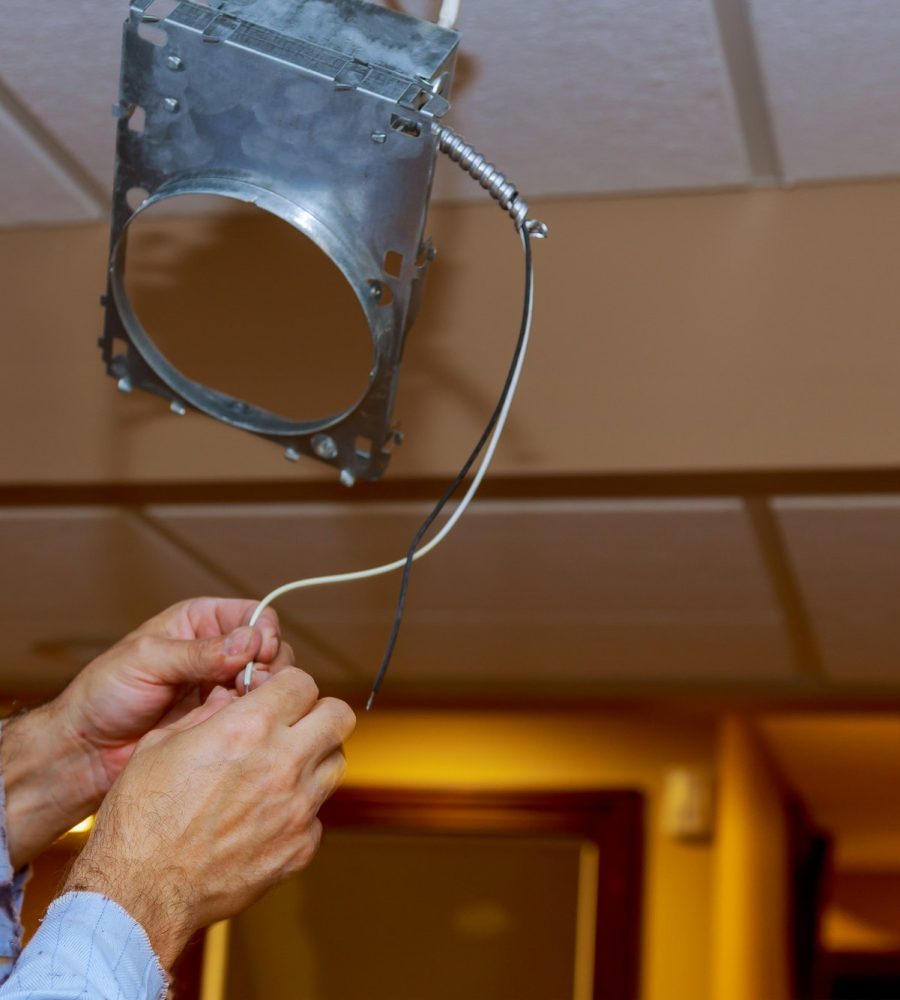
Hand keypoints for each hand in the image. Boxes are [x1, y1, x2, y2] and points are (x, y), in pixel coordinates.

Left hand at [1, 598, 283, 868]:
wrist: (87, 750)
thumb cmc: (104, 695)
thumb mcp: (148, 661)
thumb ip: (199, 652)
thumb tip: (248, 643)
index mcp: (200, 621)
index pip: (255, 615)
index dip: (264, 632)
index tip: (260, 654)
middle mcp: (217, 650)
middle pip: (271, 648)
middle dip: (269, 665)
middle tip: (250, 686)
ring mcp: (222, 687)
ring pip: (268, 682)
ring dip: (263, 692)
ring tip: (240, 707)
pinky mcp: (222, 719)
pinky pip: (254, 713)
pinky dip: (253, 717)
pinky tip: (236, 726)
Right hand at [63, 668, 355, 968]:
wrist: (140, 892)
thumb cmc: (142, 819)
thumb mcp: (162, 744)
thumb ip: (207, 714)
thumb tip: (231, 698)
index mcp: (248, 728)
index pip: (303, 682)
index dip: (289, 686)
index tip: (277, 696)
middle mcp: (282, 763)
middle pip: (339, 716)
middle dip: (320, 713)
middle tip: (297, 724)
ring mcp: (297, 808)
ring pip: (336, 763)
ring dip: (316, 758)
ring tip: (283, 768)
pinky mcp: (300, 847)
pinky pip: (318, 814)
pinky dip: (300, 810)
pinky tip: (266, 816)